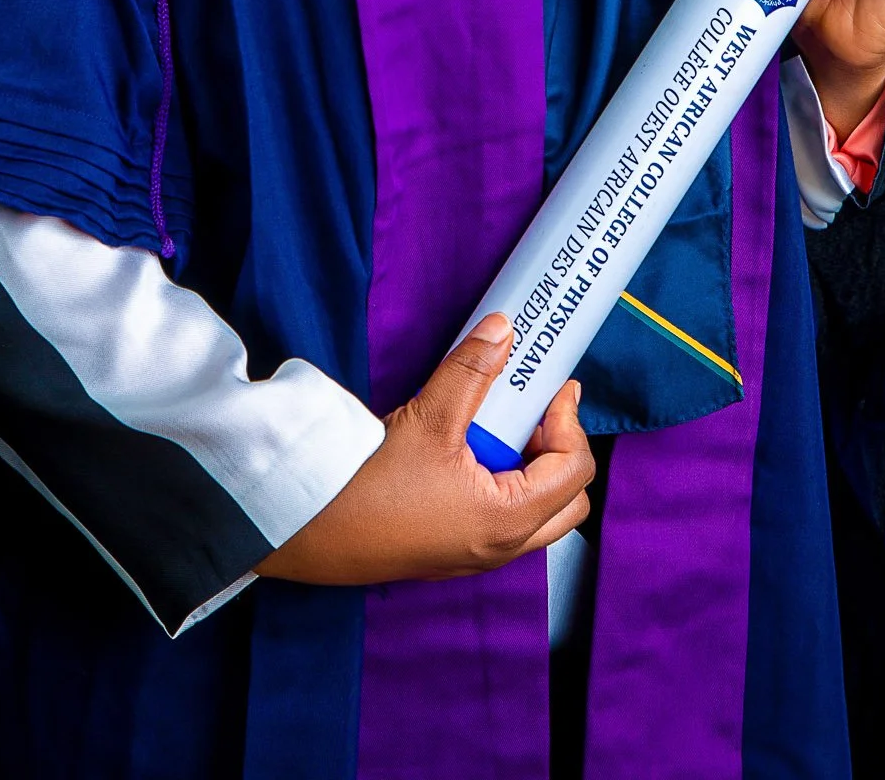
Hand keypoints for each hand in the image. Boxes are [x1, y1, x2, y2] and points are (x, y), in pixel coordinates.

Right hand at [255, 314, 593, 585]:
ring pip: (538, 513)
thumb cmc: (369, 487)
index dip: (568, 420)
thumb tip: (504, 330)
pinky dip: (504, 483)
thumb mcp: (428, 419)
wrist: (310, 532)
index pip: (574, 469)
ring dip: (531, 467)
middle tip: (530, 410)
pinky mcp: (455, 551)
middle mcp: (502, 547)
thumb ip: (471, 370)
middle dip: (559, 449)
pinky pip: (505, 519)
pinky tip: (468, 450)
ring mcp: (479, 555)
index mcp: (507, 519)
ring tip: (496, 427)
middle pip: (567, 500)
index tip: (549, 387)